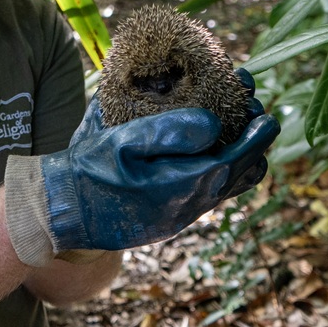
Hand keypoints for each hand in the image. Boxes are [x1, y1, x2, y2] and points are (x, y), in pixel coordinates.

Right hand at [4, 82, 279, 266]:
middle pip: (240, 176)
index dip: (256, 135)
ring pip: (226, 187)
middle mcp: (189, 204)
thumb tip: (215, 125)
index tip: (266, 112)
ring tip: (237, 125)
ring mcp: (179, 214)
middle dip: (253, 141)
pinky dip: (218, 167)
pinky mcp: (167, 217)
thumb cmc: (87, 171)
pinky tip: (205, 148)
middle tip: (253, 109)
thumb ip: (168, 131)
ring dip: (238, 156)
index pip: (237, 159)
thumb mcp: (122, 141)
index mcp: (183, 184)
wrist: (61, 211)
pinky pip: (207, 193)